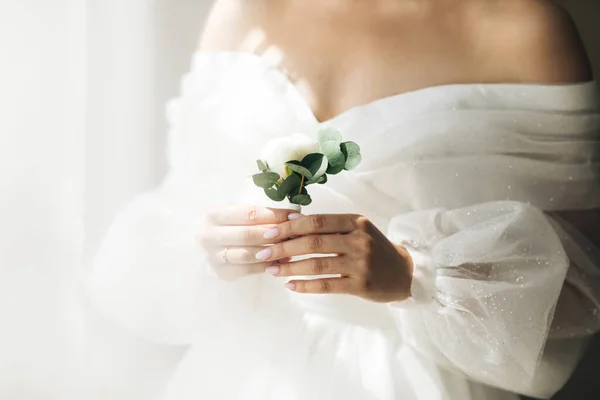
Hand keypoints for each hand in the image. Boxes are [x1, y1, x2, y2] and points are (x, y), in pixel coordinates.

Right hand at [197, 205, 295, 280]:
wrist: (214, 244)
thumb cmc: (234, 225)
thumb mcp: (243, 214)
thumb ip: (264, 214)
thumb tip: (295, 215)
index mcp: (214, 215)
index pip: (249, 214)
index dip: (274, 215)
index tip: (294, 216)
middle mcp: (208, 235)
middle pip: (247, 235)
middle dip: (274, 235)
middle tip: (295, 234)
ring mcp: (212, 256)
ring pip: (246, 255)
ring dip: (271, 252)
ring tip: (291, 249)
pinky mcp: (221, 273)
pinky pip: (247, 270)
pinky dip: (266, 266)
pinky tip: (281, 261)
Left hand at [260, 213, 413, 302]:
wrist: (404, 273)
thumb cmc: (373, 248)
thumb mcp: (355, 229)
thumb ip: (327, 226)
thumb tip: (289, 221)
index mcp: (355, 221)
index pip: (317, 221)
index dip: (290, 227)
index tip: (269, 233)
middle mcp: (358, 240)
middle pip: (313, 242)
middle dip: (283, 248)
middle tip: (263, 254)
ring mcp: (361, 263)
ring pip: (317, 265)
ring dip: (290, 268)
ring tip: (272, 270)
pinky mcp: (361, 284)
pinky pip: (327, 285)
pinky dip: (306, 286)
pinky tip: (290, 285)